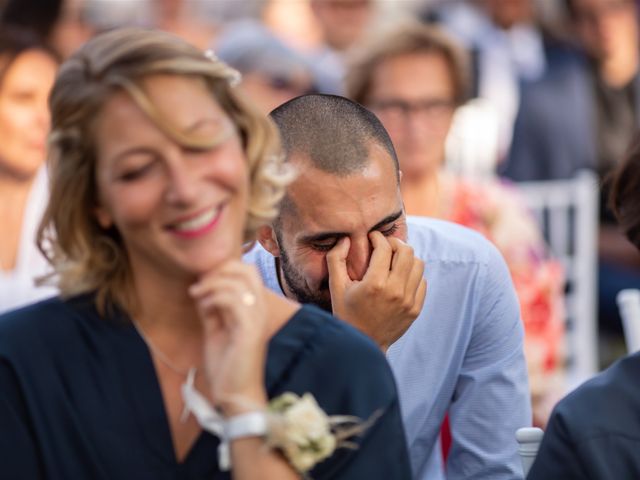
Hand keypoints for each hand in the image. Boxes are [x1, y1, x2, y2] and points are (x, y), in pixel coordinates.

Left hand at [189, 261, 267, 415]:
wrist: (235, 395)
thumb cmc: (227, 366)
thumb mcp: (215, 330)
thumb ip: (212, 310)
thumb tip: (202, 290)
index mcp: (254, 309)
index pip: (248, 272)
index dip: (225, 268)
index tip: (202, 279)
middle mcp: (260, 310)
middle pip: (248, 270)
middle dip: (220, 270)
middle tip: (200, 283)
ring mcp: (257, 319)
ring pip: (239, 282)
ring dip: (213, 283)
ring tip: (196, 294)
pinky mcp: (249, 330)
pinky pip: (234, 300)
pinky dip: (215, 298)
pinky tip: (203, 307)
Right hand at [326, 231, 426, 350]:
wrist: (364, 343)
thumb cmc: (347, 313)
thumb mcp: (336, 287)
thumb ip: (336, 259)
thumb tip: (345, 239)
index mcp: (374, 284)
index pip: (384, 248)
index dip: (378, 237)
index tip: (372, 238)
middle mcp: (395, 291)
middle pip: (407, 251)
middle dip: (395, 243)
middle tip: (385, 246)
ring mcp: (408, 301)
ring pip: (418, 264)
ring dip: (406, 258)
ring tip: (394, 261)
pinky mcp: (416, 309)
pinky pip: (422, 281)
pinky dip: (412, 275)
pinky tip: (399, 278)